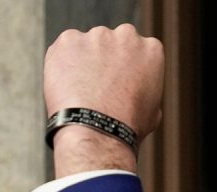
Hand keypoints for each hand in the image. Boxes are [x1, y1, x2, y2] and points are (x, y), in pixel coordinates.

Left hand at [44, 24, 163, 176]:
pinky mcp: (69, 40)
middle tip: (99, 85)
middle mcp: (126, 36)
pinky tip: (67, 86)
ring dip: (84, 61)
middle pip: (112, 42)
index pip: (138, 49)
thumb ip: (146, 89)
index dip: (127, 67)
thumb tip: (138, 92)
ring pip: (87, 45)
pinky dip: (62, 64)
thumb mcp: (154, 109)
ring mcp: (96, 35)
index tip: (120, 81)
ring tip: (82, 91)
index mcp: (151, 49)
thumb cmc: (127, 127)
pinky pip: (64, 49)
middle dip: (106, 59)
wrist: (98, 131)